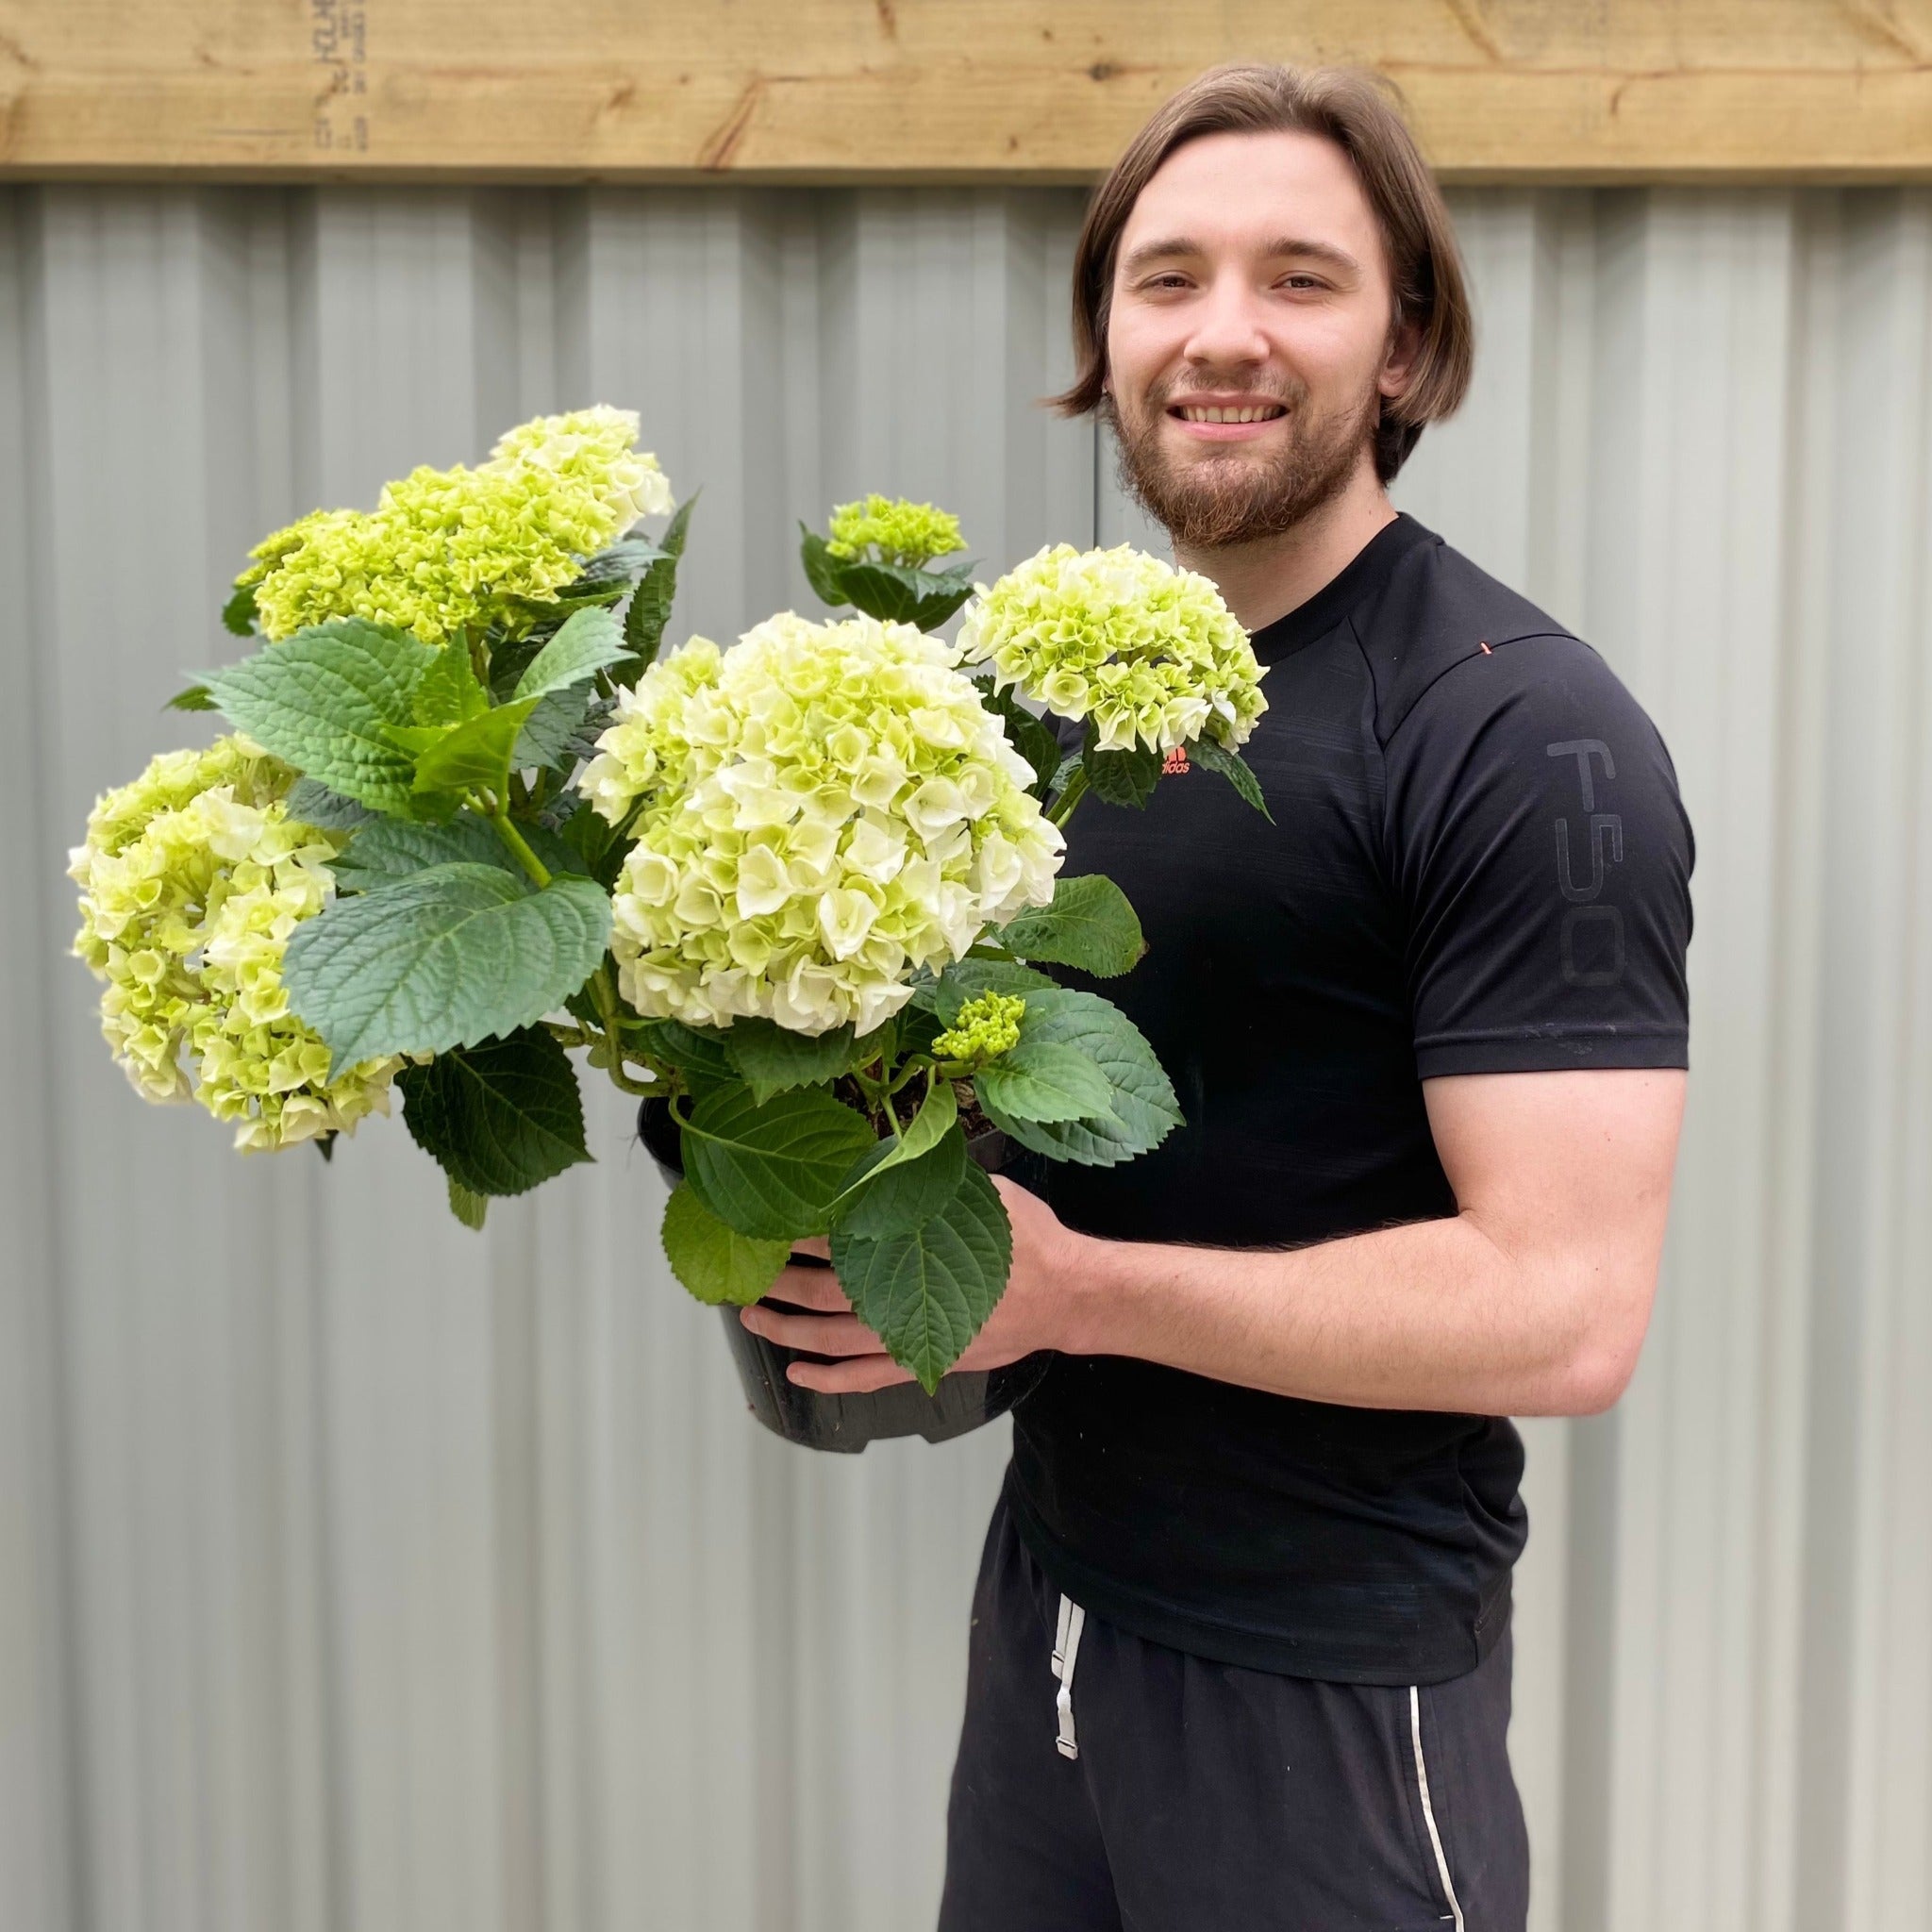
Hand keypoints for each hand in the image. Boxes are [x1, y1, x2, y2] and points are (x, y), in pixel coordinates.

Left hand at [738, 1175, 1088, 1393]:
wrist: (1070, 1296)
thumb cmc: (1031, 1241)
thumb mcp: (984, 1193)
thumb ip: (933, 1183)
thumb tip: (888, 1157)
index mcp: (917, 1251)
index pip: (842, 1243)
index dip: (801, 1236)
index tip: (770, 1224)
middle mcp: (907, 1299)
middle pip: (826, 1294)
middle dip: (780, 1281)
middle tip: (748, 1270)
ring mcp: (914, 1338)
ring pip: (835, 1340)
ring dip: (789, 1329)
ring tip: (754, 1315)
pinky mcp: (926, 1363)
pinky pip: (866, 1378)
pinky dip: (829, 1380)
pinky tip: (798, 1374)